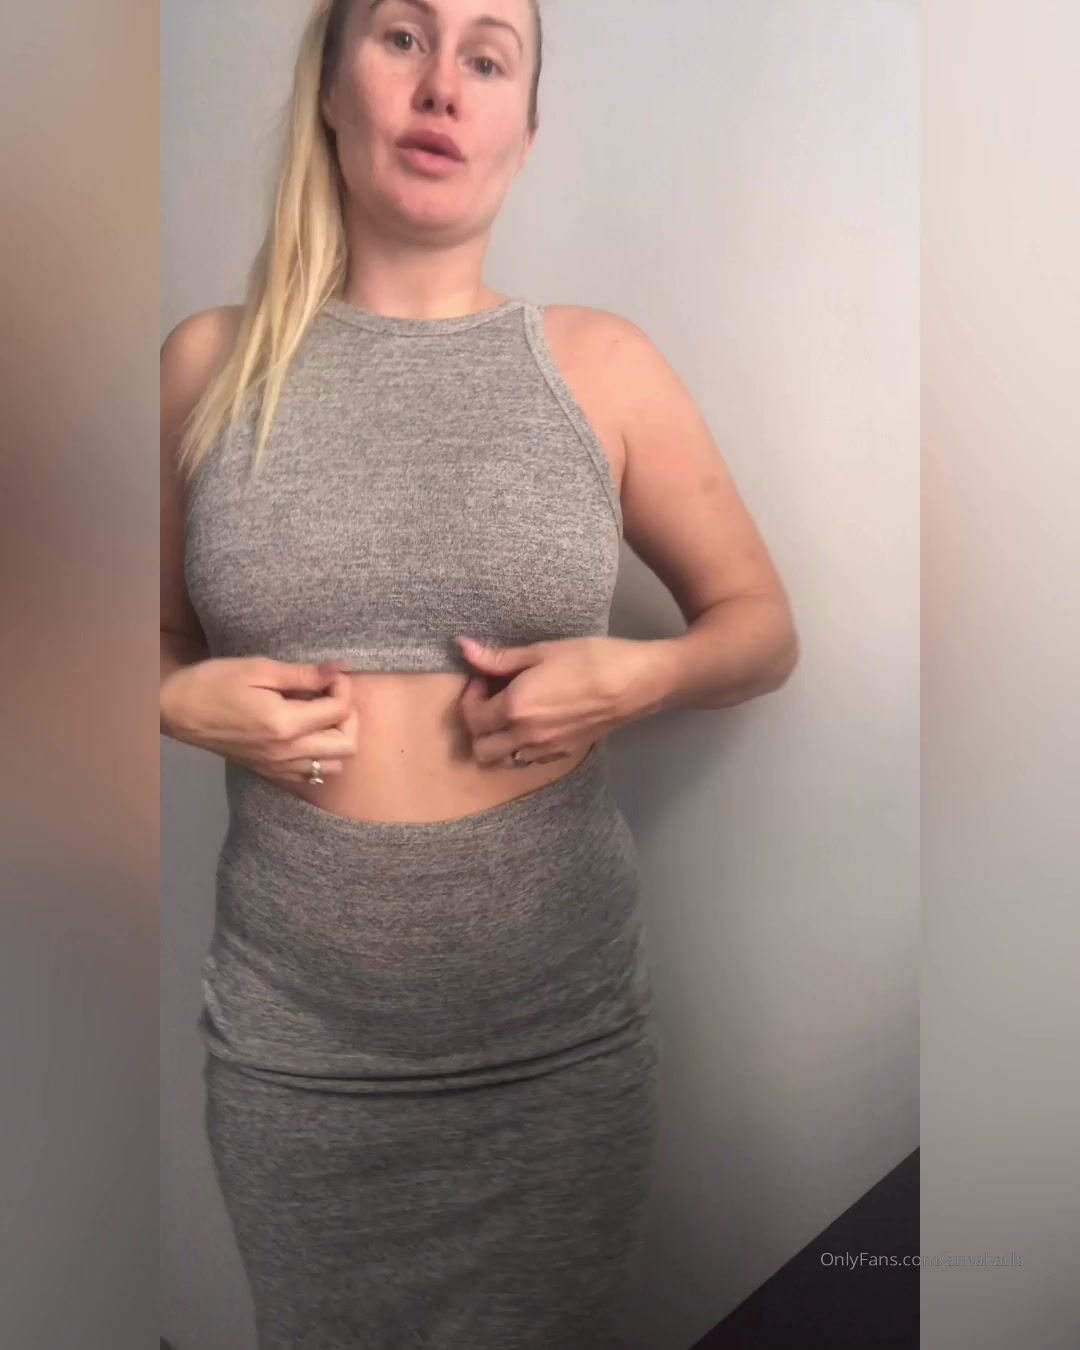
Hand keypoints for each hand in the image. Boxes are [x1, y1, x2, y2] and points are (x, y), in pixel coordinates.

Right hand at [161, 656, 358, 783]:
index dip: (343, 687)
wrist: (176, 711)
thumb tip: (339, 668)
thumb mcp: (259, 669)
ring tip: (321, 714)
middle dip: (350, 716)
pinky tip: (306, 732)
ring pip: (333, 765)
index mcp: (285, 725)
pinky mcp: (270, 772)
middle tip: (332, 694)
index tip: (331, 674)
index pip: (340, 711)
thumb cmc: (213, 683)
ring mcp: (279, 767)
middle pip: (347, 746)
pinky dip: (320, 754)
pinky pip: (311, 773)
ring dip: (338, 738)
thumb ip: (304, 674)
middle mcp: (287, 752)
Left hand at [454, 635, 665, 767]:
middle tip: (491, 699)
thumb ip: (499, 658)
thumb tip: (463, 648)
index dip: (471, 697)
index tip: (484, 679)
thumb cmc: (592, 659)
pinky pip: (529, 760)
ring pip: (503, 760)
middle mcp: (527, 735)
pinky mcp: (565, 753)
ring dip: (497, 740)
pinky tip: (534, 722)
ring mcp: (547, 749)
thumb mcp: (543, 651)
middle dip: (477, 725)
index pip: (473, 717)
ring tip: (510, 713)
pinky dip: (520, 747)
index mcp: (516, 708)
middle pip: (481, 749)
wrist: (637, 683)